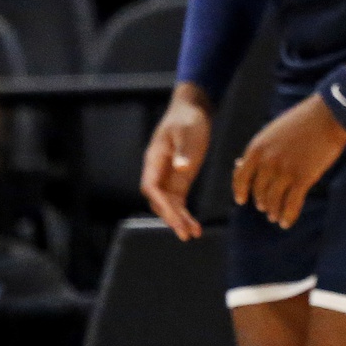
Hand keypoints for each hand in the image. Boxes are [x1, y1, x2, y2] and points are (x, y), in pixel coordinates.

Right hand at [142, 84, 212, 240]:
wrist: (192, 110)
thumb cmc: (187, 119)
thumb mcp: (186, 132)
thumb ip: (183, 151)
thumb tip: (181, 167)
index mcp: (154, 160)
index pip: (151, 187)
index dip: (160, 203)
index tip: (173, 215)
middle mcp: (158, 172)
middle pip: (159, 200)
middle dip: (171, 217)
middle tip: (185, 233)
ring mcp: (168, 176)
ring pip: (168, 204)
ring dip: (178, 219)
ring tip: (192, 234)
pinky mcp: (180, 178)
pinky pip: (178, 201)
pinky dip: (184, 213)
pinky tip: (194, 226)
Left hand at [232, 94, 345, 228]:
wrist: (328, 115)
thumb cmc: (302, 120)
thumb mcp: (273, 131)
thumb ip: (260, 149)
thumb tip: (242, 165)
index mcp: (257, 149)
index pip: (240, 177)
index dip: (240, 191)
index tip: (241, 200)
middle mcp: (267, 162)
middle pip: (259, 191)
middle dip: (261, 202)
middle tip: (265, 208)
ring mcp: (285, 171)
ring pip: (273, 200)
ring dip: (273, 211)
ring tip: (275, 217)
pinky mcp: (303, 178)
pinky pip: (291, 204)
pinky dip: (288, 217)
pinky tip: (286, 223)